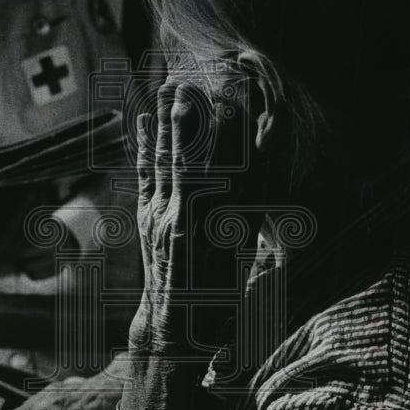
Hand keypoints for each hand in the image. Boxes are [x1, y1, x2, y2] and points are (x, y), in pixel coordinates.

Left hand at [121, 79, 251, 409]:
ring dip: (169, 122)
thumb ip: (252, 221)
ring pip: (168, 159)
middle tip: (196, 78)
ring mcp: (163, 216)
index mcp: (221, 228)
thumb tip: (267, 188)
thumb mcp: (243, 264)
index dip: (232, 135)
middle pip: (194, 156)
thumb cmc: (217, 302)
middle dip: (195, 117)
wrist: (174, 331)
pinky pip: (145, 174)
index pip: (229, 171)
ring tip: (169, 84)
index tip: (236, 100)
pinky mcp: (147, 219)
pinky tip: (143, 119)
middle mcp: (189, 217)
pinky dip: (144, 146)